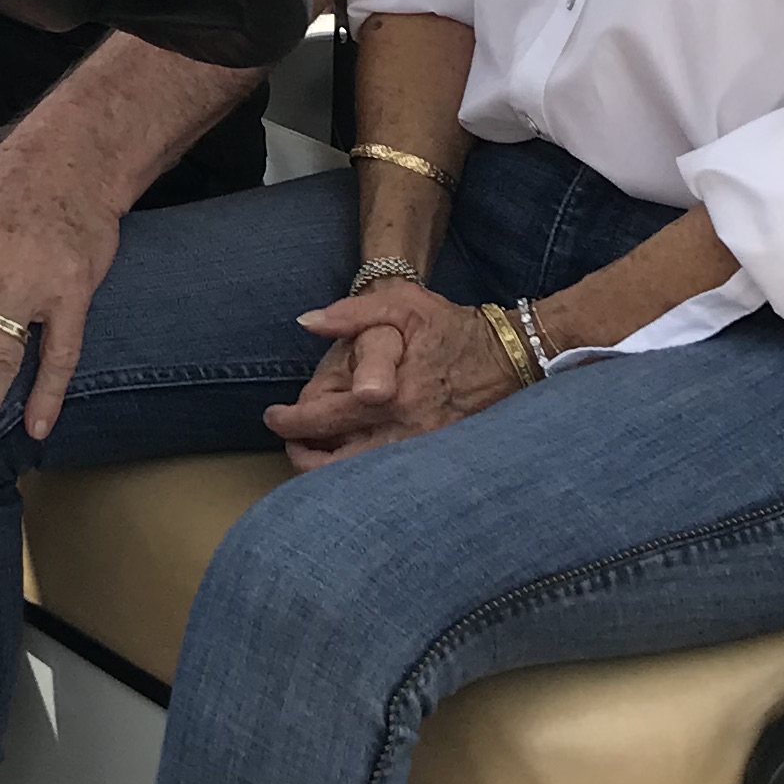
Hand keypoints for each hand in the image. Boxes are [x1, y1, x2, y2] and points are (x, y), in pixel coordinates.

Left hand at [263, 282, 516, 468]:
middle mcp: (405, 430)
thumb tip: (306, 322)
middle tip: (289, 442)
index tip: (273, 417)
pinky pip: (390, 479)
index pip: (325, 419)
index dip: (291, 423)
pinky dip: (361, 476)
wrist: (510, 353)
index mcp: (390, 394)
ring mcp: (424, 450)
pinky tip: (348, 466)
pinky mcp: (438, 458)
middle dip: (303, 456)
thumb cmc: (450, 326)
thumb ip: (349, 313)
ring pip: (362, 480)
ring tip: (312, 455)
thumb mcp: (401, 304)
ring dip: (329, 473)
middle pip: (338, 464)